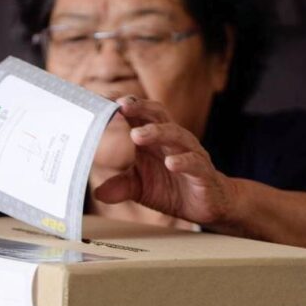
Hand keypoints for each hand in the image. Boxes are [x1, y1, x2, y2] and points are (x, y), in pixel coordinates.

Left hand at [94, 96, 237, 225]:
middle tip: (122, 106)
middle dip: (140, 108)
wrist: (207, 205)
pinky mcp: (203, 172)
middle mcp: (172, 141)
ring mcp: (190, 154)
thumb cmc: (172, 189)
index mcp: (154, 140)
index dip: (123, 106)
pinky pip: (194, 162)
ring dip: (156, 133)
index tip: (102, 100)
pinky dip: (182, 161)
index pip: (138, 115)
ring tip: (136, 135)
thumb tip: (97, 193)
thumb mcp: (140, 188)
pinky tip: (171, 163)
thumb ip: (120, 187)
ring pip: (176, 135)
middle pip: (158, 116)